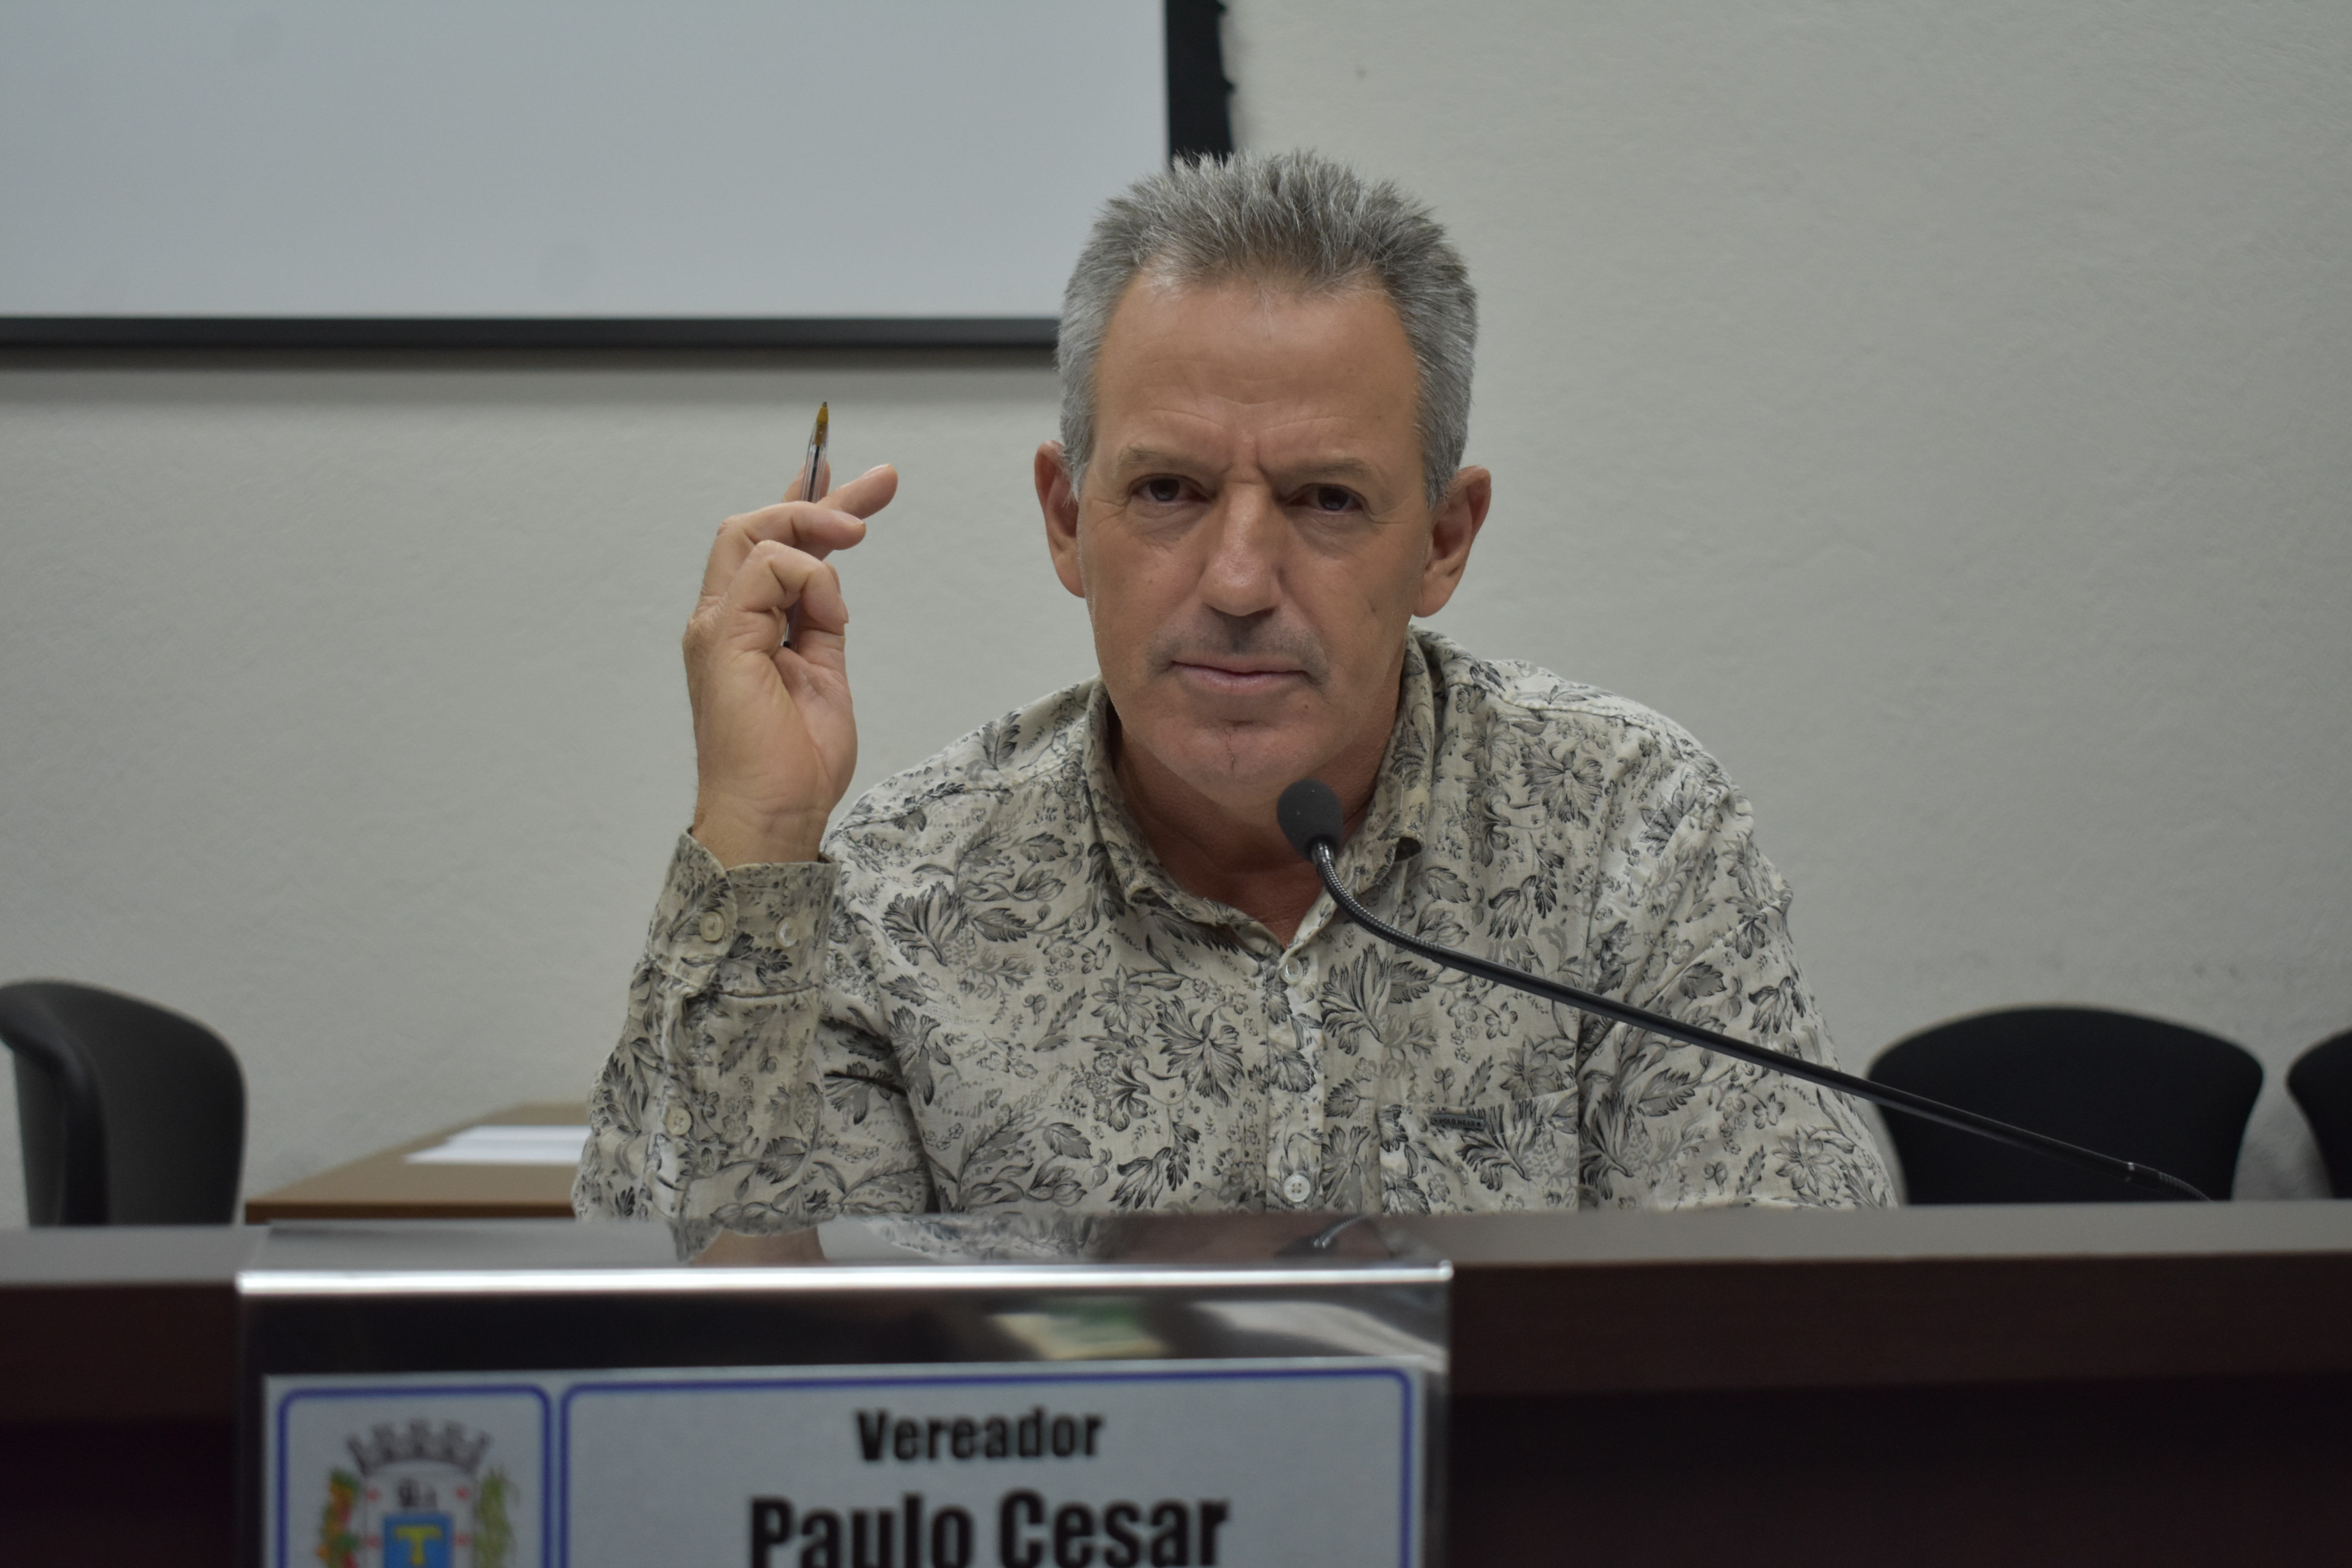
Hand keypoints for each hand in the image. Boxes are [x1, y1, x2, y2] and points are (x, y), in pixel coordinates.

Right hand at [684, 457, 899, 865]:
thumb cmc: (795, 764)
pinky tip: (832, 610)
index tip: (862, 486)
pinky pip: (763, 570)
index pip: (770, 547)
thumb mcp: (825, 672)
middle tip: (880, 484)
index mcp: (744, 626)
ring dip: (814, 528)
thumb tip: (832, 586)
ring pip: (754, 533)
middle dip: (819, 495)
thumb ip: (820, 623)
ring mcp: (717, 626)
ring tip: (857, 539)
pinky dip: (808, 576)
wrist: (775, 814)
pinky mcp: (723, 638)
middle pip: (757, 526)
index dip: (809, 505)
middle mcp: (723, 618)